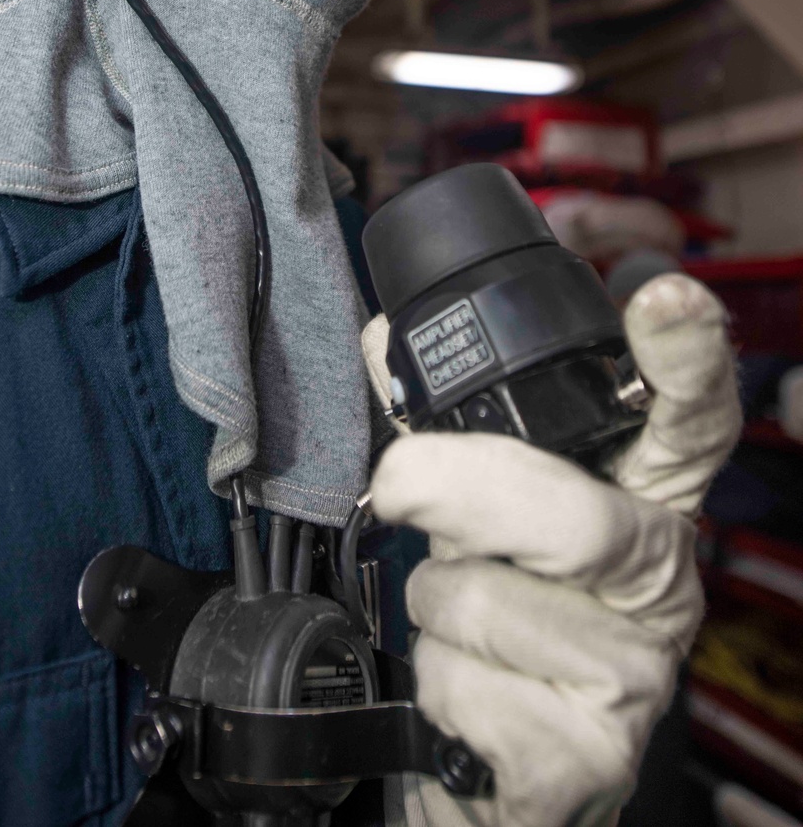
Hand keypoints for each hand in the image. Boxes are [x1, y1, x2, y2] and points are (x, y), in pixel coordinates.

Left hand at [365, 274, 740, 826]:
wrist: (500, 770)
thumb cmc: (496, 615)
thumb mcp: (479, 509)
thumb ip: (451, 429)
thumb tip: (386, 340)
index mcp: (641, 501)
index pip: (688, 422)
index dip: (684, 360)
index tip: (665, 304)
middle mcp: (660, 581)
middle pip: (569, 515)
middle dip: (458, 495)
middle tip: (402, 487)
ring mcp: (634, 674)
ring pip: (488, 602)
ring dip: (435, 606)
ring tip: (463, 624)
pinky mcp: (586, 757)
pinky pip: (467, 685)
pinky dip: (435, 683)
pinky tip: (471, 694)